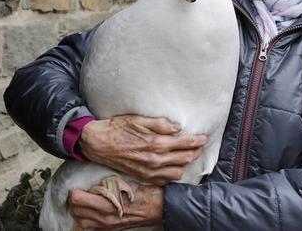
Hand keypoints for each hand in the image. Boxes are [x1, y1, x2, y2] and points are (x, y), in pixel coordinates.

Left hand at [68, 182, 162, 229]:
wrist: (160, 206)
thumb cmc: (146, 191)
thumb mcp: (126, 180)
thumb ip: (108, 180)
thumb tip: (94, 173)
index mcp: (107, 203)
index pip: (78, 200)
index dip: (74, 192)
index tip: (78, 186)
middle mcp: (105, 217)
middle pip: (76, 211)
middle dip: (74, 202)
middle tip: (79, 192)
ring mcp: (107, 225)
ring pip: (81, 221)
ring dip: (79, 212)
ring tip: (84, 202)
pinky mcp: (111, 229)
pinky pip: (91, 227)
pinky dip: (87, 219)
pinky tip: (92, 211)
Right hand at [79, 115, 206, 184]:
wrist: (98, 143)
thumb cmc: (118, 128)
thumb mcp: (139, 119)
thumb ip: (161, 124)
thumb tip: (178, 128)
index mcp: (155, 143)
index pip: (185, 144)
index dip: (197, 140)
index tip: (203, 137)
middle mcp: (154, 159)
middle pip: (185, 158)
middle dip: (195, 151)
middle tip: (200, 144)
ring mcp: (149, 171)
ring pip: (177, 171)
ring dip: (186, 163)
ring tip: (189, 154)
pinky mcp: (143, 177)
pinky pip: (165, 180)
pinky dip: (173, 173)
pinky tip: (175, 166)